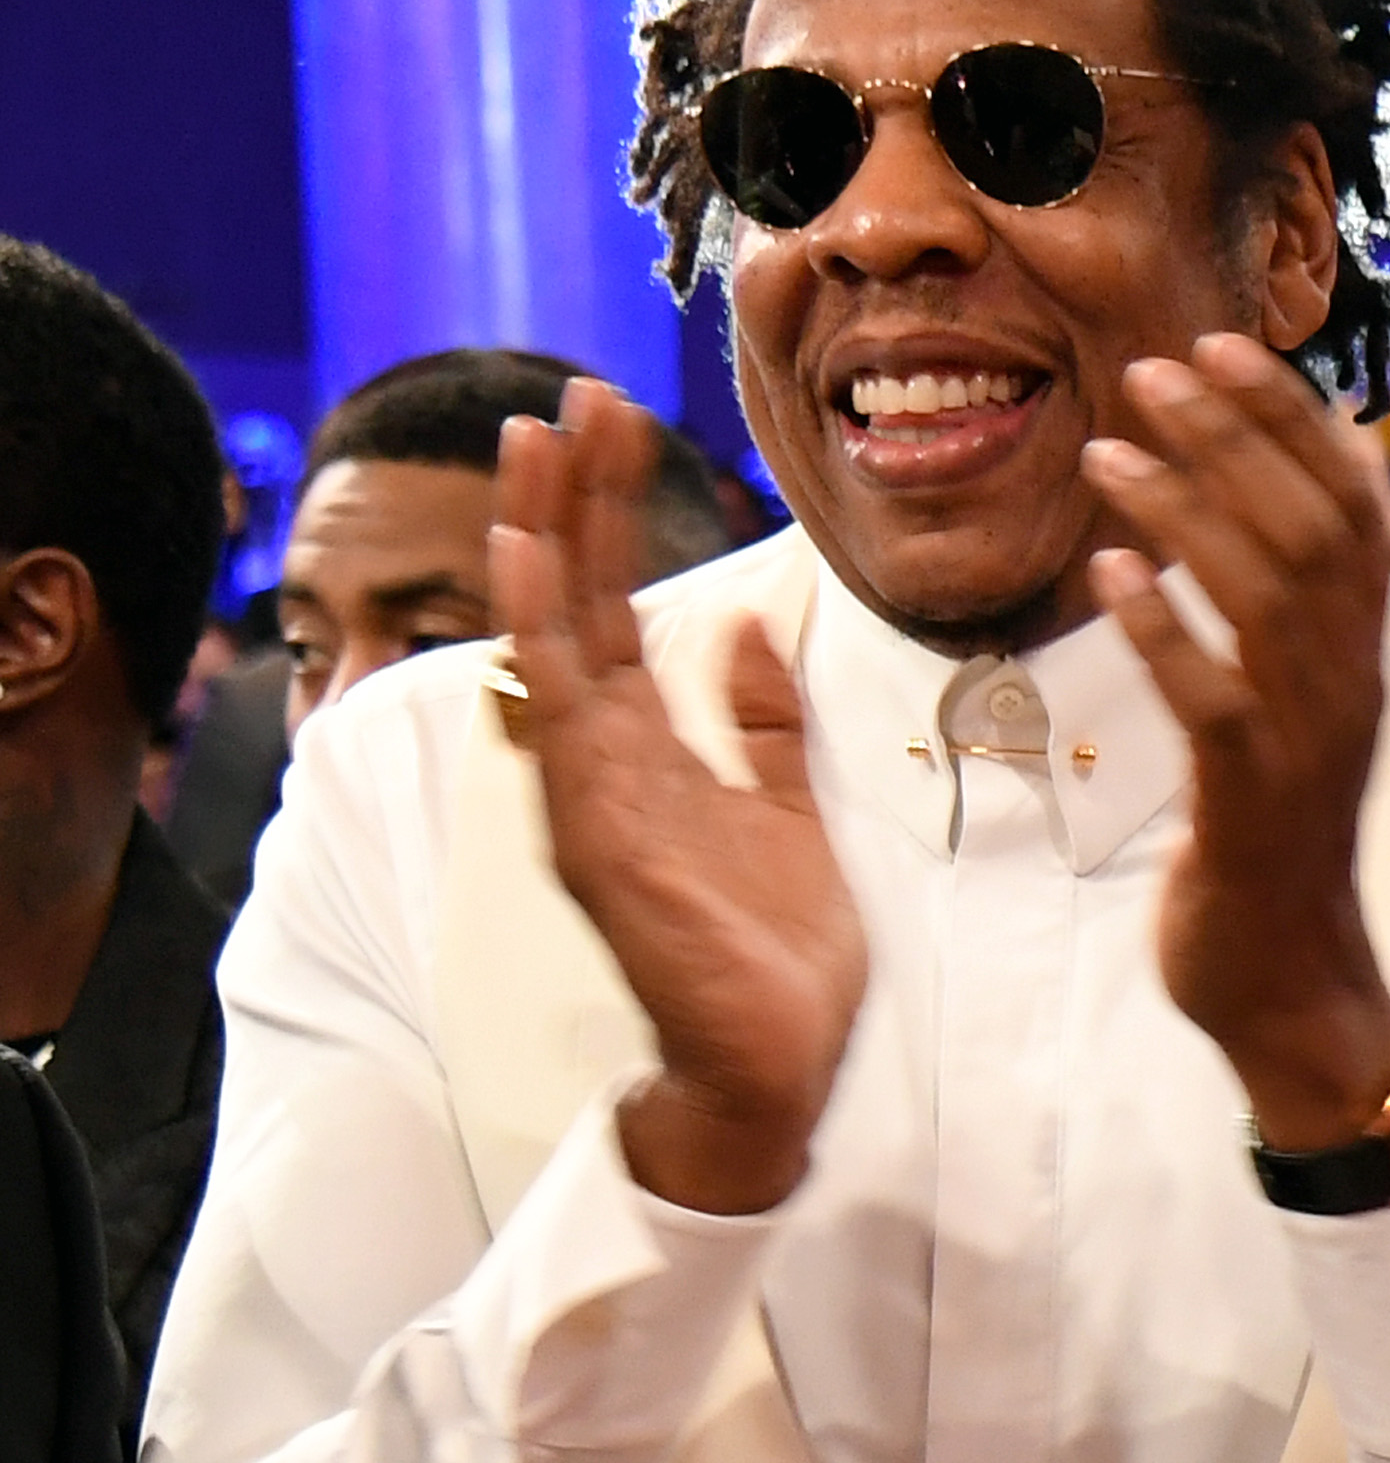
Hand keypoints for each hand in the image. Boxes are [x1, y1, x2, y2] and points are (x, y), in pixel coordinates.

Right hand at [494, 388, 865, 1218]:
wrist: (777, 1066)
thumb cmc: (775, 957)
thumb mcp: (791, 813)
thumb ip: (766, 727)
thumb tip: (756, 630)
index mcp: (651, 755)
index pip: (617, 610)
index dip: (614, 518)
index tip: (620, 424)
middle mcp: (605, 764)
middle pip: (573, 602)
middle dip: (570, 498)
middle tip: (573, 396)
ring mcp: (591, 796)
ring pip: (548, 639)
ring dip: (540, 537)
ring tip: (535, 440)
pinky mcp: (598, 835)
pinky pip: (556, 719)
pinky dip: (536, 634)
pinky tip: (524, 558)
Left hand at [1087, 337, 1389, 1151]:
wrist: (1291, 986)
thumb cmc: (1270, 844)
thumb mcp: (1290, 717)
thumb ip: (1281, 624)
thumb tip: (1254, 513)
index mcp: (1362, 660)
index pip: (1349, 509)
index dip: (1292, 419)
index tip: (1226, 347)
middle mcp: (1351, 689)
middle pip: (1312, 529)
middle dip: (1237, 436)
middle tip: (1154, 368)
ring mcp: (1309, 746)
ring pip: (1265, 597)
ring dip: (1188, 510)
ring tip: (1108, 451)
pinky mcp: (1252, 803)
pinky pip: (1212, 698)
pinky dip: (1161, 629)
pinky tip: (1106, 573)